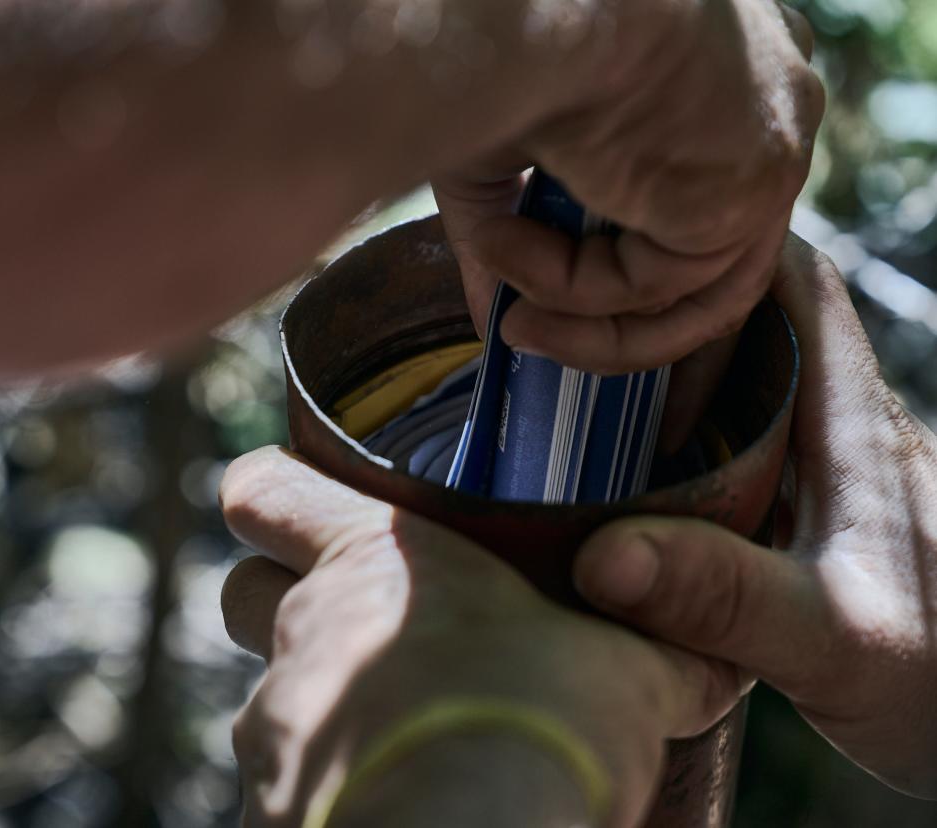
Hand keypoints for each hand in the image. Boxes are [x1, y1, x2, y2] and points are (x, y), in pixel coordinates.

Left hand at [219, 446, 747, 826]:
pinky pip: (286, 785)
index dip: (272, 490)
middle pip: (244, 592)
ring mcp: (277, 728)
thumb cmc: (546, 724)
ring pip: (271, 697)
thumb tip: (709, 646)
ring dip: (323, 709)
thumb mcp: (625, 668)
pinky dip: (331, 788)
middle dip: (283, 603)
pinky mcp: (270, 809)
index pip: (266, 490)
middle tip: (363, 634)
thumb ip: (652, 641)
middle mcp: (303, 637)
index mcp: (366, 563)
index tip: (287, 501)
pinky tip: (400, 804)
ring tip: (404, 740)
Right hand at [434, 0, 821, 372]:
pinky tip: (505, 249)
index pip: (703, 195)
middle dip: (611, 320)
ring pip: (693, 289)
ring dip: (591, 326)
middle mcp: (766, 102)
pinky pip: (658, 284)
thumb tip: (496, 321)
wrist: (532, 7)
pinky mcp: (753, 189)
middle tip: (525, 333)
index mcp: (722, 69)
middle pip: (709, 259)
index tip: (555, 297)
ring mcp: (772, 146)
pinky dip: (573, 289)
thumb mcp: (502, 153)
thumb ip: (513, 241)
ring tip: (514, 324)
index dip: (630, 268)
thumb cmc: (510, 48)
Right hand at [573, 235, 936, 796]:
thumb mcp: (825, 640)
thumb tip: (602, 552)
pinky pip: (748, 448)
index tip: (644, 244)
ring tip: (588, 382)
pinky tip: (636, 475)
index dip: (728, 247)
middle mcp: (850, 436)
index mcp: (857, 429)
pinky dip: (690, 440)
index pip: (803, 287)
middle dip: (677, 310)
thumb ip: (720, 592)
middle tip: (584, 318)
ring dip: (679, 375)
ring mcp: (836, 479)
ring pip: (753, 386)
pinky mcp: (823, 523)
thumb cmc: (933, 681)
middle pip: (762, 326)